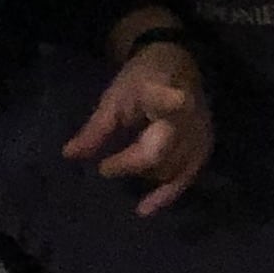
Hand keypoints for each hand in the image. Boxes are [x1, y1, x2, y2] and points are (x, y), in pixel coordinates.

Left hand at [65, 36, 212, 212]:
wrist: (179, 63)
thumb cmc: (142, 77)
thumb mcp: (115, 97)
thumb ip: (97, 128)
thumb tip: (70, 155)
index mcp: (165, 91)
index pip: (167, 100)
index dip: (165, 106)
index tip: (152, 118)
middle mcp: (188, 116)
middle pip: (159, 151)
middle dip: (129, 163)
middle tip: (105, 167)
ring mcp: (199, 134)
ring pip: (169, 169)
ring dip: (144, 175)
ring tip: (123, 166)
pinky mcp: (203, 148)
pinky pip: (185, 178)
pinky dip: (165, 195)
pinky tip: (144, 209)